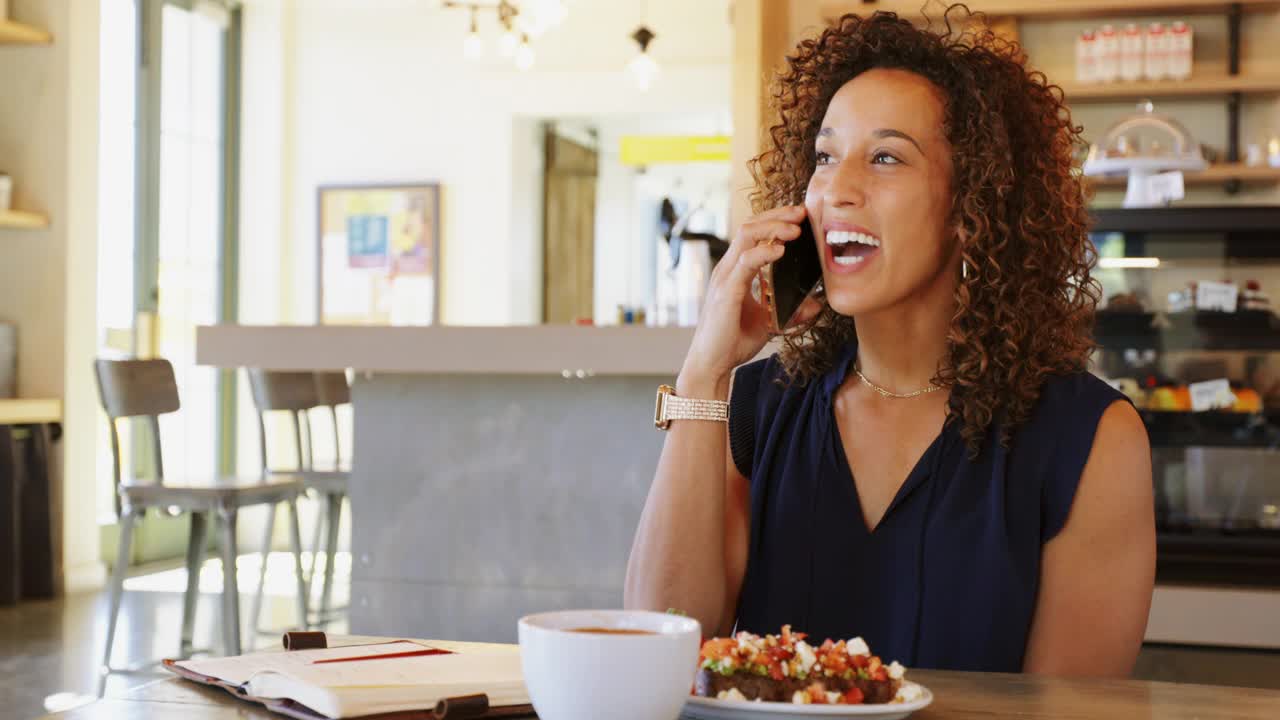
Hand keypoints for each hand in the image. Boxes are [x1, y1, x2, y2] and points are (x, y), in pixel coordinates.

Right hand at [678, 205, 811, 394]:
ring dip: (773, 228)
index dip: (775, 220)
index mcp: (735, 271)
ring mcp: (724, 278)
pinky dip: (764, 253)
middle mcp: (727, 269)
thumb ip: (790, 310)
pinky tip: (781, 251)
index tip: (800, 217)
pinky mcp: (726, 292)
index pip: (753, 233)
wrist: (712, 365)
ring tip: (796, 228)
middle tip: (802, 212)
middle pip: (750, 226)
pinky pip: (745, 263)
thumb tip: (815, 303)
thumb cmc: (733, 342)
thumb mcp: (769, 321)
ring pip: (746, 236)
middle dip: (777, 215)